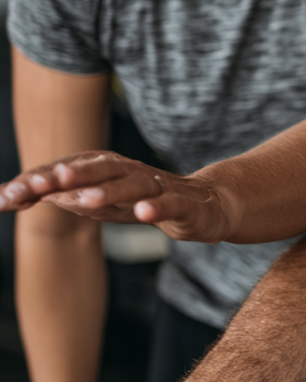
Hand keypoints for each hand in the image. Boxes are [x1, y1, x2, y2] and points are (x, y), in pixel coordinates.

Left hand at [0, 152, 232, 243]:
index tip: (8, 195)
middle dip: (74, 174)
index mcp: (113, 170)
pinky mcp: (185, 205)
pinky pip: (170, 204)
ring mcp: (161, 188)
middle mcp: (135, 173)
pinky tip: (143, 212)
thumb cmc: (150, 201)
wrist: (209, 204)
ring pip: (135, 186)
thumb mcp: (107, 202)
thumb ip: (72, 197)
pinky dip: (157, 207)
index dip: (44, 181)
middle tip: (45, 182)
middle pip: (103, 169)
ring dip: (111, 191)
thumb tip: (32, 195)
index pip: (75, 172)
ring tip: (86, 200)